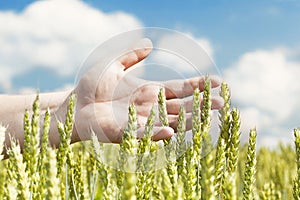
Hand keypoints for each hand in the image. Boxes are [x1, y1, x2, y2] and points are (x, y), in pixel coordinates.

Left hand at [71, 38, 222, 142]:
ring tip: (207, 117)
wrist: (73, 106)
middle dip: (200, 105)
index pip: (179, 88)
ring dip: (187, 121)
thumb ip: (131, 56)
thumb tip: (150, 44)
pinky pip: (145, 134)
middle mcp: (150, 107)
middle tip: (220, 102)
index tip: (215, 81)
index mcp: (149, 91)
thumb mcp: (113, 65)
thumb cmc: (92, 87)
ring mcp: (140, 121)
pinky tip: (171, 131)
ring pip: (169, 121)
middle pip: (181, 106)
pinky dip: (157, 133)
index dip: (197, 85)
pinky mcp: (126, 132)